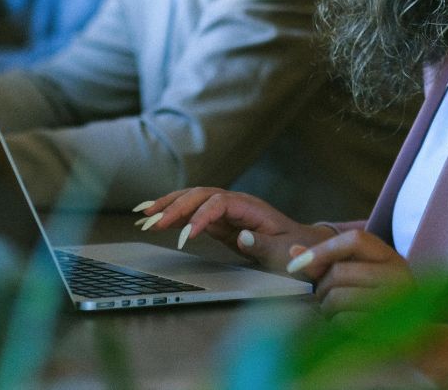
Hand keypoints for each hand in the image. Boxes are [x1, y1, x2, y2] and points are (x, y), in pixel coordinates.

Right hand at [132, 187, 334, 271]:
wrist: (303, 245)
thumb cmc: (296, 249)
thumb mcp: (284, 251)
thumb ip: (262, 244)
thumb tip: (240, 235)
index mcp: (250, 206)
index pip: (218, 203)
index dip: (200, 216)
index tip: (186, 236)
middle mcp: (235, 202)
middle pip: (199, 195)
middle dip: (174, 207)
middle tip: (151, 223)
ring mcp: (225, 209)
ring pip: (192, 199)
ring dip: (167, 206)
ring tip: (143, 216)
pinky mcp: (219, 220)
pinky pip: (192, 212)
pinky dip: (172, 213)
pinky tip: (154, 216)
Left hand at [284, 229, 413, 316]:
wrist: (415, 338)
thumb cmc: (378, 301)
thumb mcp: (359, 274)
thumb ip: (328, 261)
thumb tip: (293, 250)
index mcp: (390, 256)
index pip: (354, 240)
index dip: (321, 249)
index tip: (295, 265)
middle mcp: (398, 275)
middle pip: (339, 272)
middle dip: (322, 287)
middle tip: (324, 298)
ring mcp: (396, 302)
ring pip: (338, 297)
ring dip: (326, 308)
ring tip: (333, 312)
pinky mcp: (389, 328)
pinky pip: (345, 321)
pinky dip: (336, 324)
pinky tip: (343, 325)